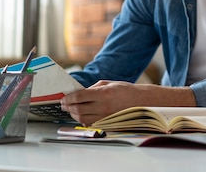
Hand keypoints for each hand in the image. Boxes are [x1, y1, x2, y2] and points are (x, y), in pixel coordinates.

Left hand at [60, 81, 195, 125]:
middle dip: (68, 107)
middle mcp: (103, 106)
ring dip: (74, 114)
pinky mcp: (106, 122)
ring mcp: (104, 116)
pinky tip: (81, 115)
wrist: (141, 101)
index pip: (79, 96)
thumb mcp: (109, 83)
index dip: (68, 98)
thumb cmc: (126, 90)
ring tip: (72, 110)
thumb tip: (80, 93)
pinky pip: (89, 123)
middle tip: (64, 104)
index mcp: (103, 93)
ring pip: (82, 118)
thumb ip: (93, 88)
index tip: (64, 98)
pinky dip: (82, 120)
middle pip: (78, 109)